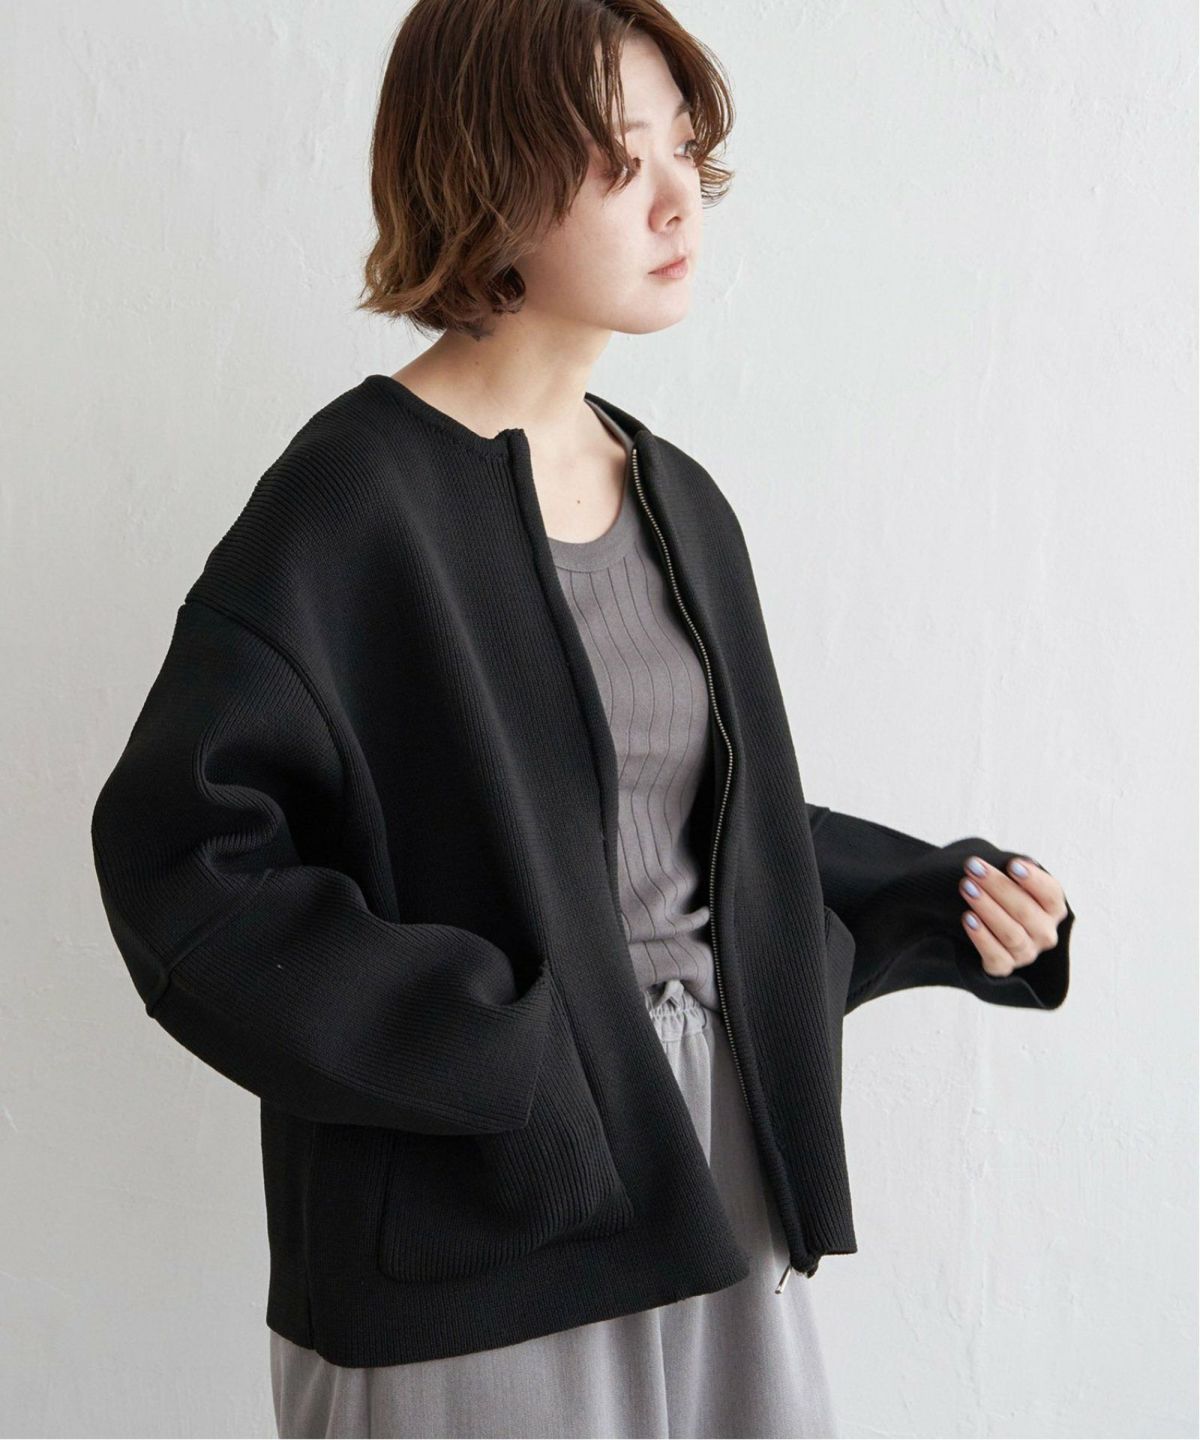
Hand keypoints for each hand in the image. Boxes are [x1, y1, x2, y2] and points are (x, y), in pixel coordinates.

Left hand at [958, 854, 1069, 977]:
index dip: (1033, 880)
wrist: (986, 925)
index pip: (1051, 894)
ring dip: (987, 908)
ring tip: (967, 888)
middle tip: (974, 868)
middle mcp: (1045, 933)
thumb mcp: (1013, 880)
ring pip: (1011, 934)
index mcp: (1053, 909)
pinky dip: (982, 937)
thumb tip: (1012, 862)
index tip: (1012, 864)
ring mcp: (1026, 953)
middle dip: (998, 886)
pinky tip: (968, 918)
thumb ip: (1015, 872)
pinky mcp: (1004, 967)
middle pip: (1026, 911)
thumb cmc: (1002, 895)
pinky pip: (996, 957)